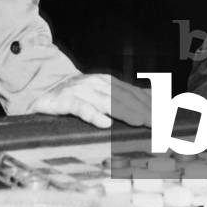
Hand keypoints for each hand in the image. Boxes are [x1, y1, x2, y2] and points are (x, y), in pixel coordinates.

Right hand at [30, 74, 151, 128]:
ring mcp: (79, 90)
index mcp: (105, 81)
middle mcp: (94, 83)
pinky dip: (93, 115)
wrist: (39, 95)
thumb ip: (121, 97)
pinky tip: (105, 124)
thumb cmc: (73, 98)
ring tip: (141, 122)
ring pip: (106, 101)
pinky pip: (80, 108)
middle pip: (124, 97)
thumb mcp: (98, 95)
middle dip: (143, 110)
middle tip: (160, 124)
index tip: (167, 115)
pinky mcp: (62, 101)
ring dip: (125, 112)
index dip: (150, 103)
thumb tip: (152, 97)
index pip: (133, 92)